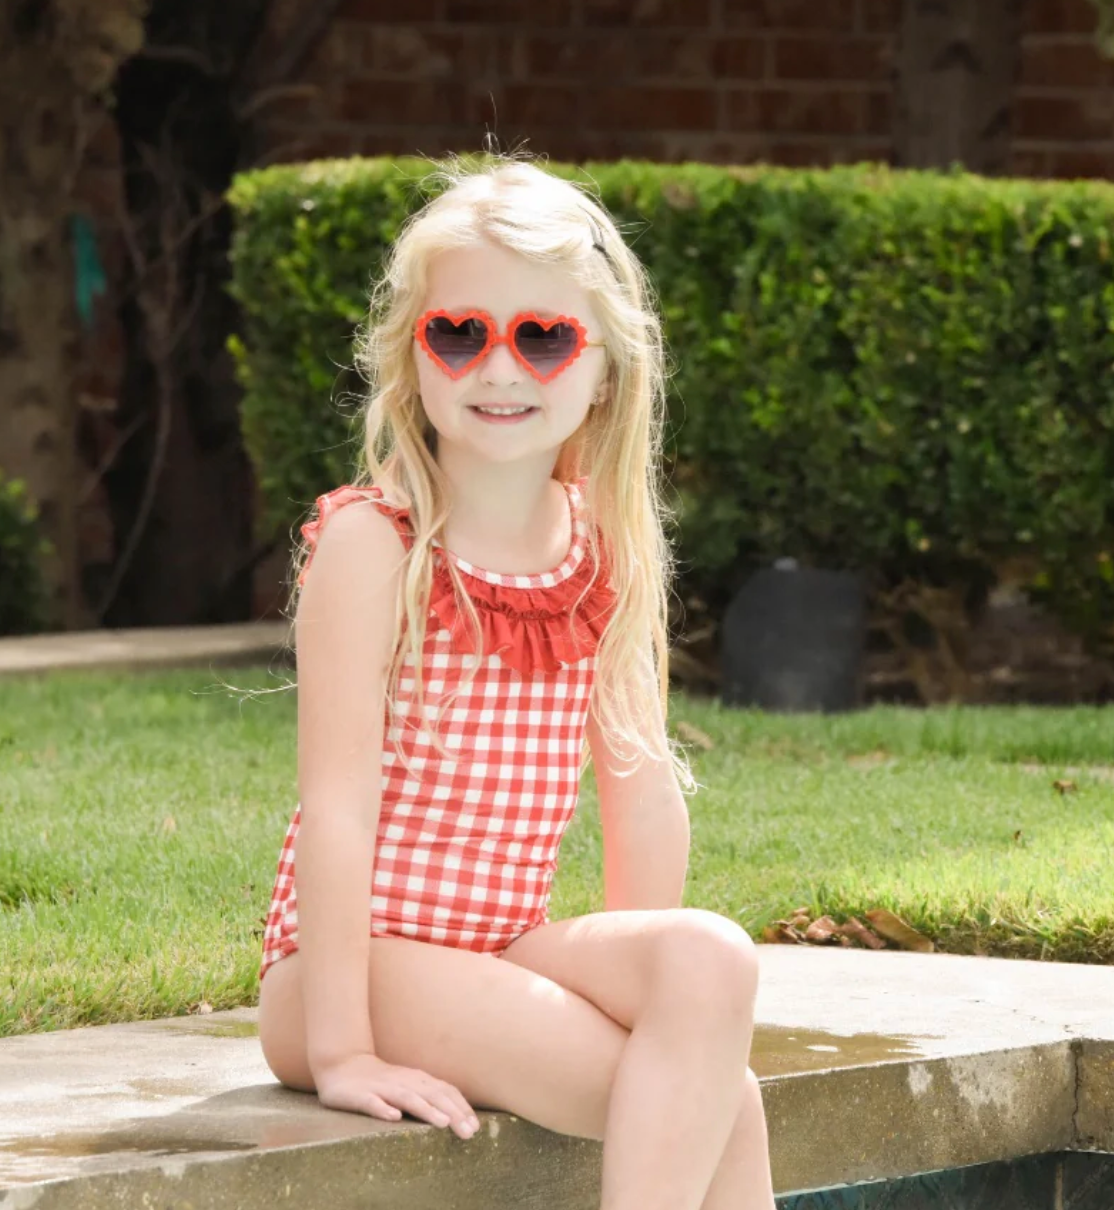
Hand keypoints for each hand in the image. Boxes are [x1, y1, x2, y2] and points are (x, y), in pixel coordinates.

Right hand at [313, 1052, 480, 1138]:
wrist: (342, 1065)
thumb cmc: (381, 1081)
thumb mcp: (408, 1086)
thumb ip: (428, 1096)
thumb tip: (456, 1115)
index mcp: (417, 1080)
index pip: (444, 1092)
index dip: (461, 1108)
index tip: (475, 1127)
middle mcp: (403, 1082)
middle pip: (432, 1095)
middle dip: (452, 1113)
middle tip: (468, 1133)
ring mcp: (382, 1088)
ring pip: (407, 1098)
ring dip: (426, 1110)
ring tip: (442, 1123)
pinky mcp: (360, 1095)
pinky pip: (372, 1102)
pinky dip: (383, 1108)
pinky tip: (393, 1117)